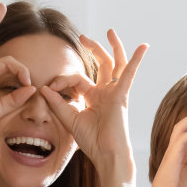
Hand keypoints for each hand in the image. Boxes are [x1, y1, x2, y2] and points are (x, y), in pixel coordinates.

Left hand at [39, 28, 147, 175]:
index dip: (61, 80)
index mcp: (93, 98)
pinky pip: (128, 74)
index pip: (77, 79)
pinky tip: (143, 47)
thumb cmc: (92, 142)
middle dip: (93, 49)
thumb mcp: (69, 120)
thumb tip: (43, 88)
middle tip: (82, 38)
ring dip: (111, 47)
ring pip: (115, 64)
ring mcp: (114, 93)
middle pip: (101, 64)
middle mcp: (105, 93)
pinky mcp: (121, 95)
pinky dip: (136, 60)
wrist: (107, 155)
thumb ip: (57, 104)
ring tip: (109, 31)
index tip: (49, 88)